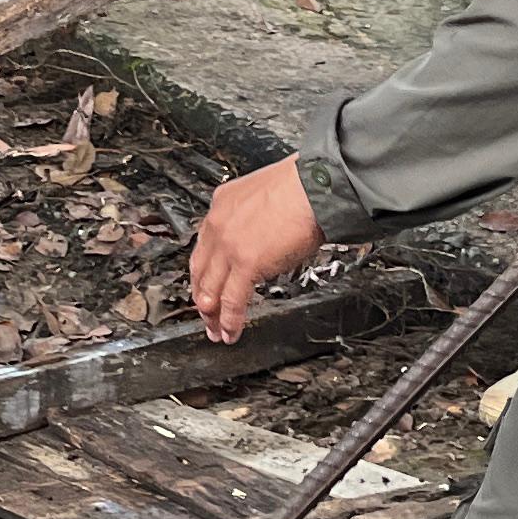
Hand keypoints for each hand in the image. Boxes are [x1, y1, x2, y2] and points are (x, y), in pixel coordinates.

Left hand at [191, 158, 326, 340]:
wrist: (316, 187)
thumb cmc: (303, 186)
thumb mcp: (263, 193)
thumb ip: (253, 216)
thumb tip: (261, 236)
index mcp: (222, 204)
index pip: (203, 246)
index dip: (203, 271)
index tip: (206, 284)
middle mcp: (219, 225)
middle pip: (201, 271)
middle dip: (202, 297)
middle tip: (206, 313)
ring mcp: (229, 246)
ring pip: (211, 289)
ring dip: (212, 315)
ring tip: (216, 330)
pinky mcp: (246, 264)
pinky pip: (232, 300)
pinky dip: (229, 320)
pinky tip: (230, 332)